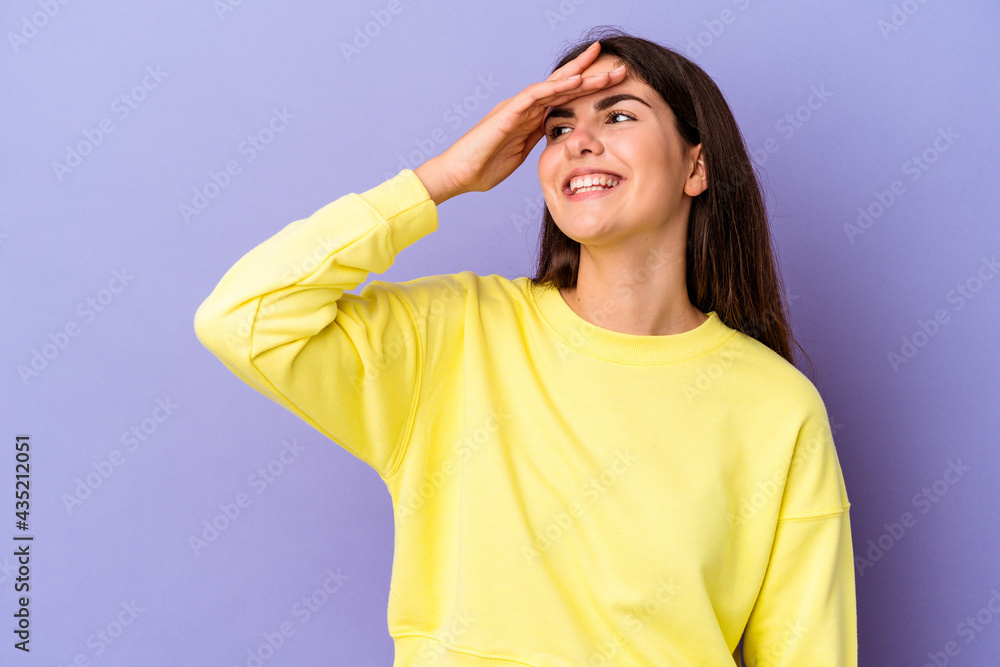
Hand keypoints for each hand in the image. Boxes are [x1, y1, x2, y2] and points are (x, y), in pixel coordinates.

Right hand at [414, 41, 626, 204]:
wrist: (458, 174)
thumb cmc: (483, 168)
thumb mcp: (520, 154)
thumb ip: (535, 141)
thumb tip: (554, 138)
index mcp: (529, 118)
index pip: (563, 99)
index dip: (588, 89)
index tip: (612, 85)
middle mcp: (524, 107)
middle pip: (563, 86)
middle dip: (591, 75)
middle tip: (619, 67)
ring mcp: (516, 107)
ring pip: (553, 85)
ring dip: (580, 76)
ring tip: (604, 67)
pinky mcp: (507, 112)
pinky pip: (535, 95)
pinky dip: (555, 87)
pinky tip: (575, 80)